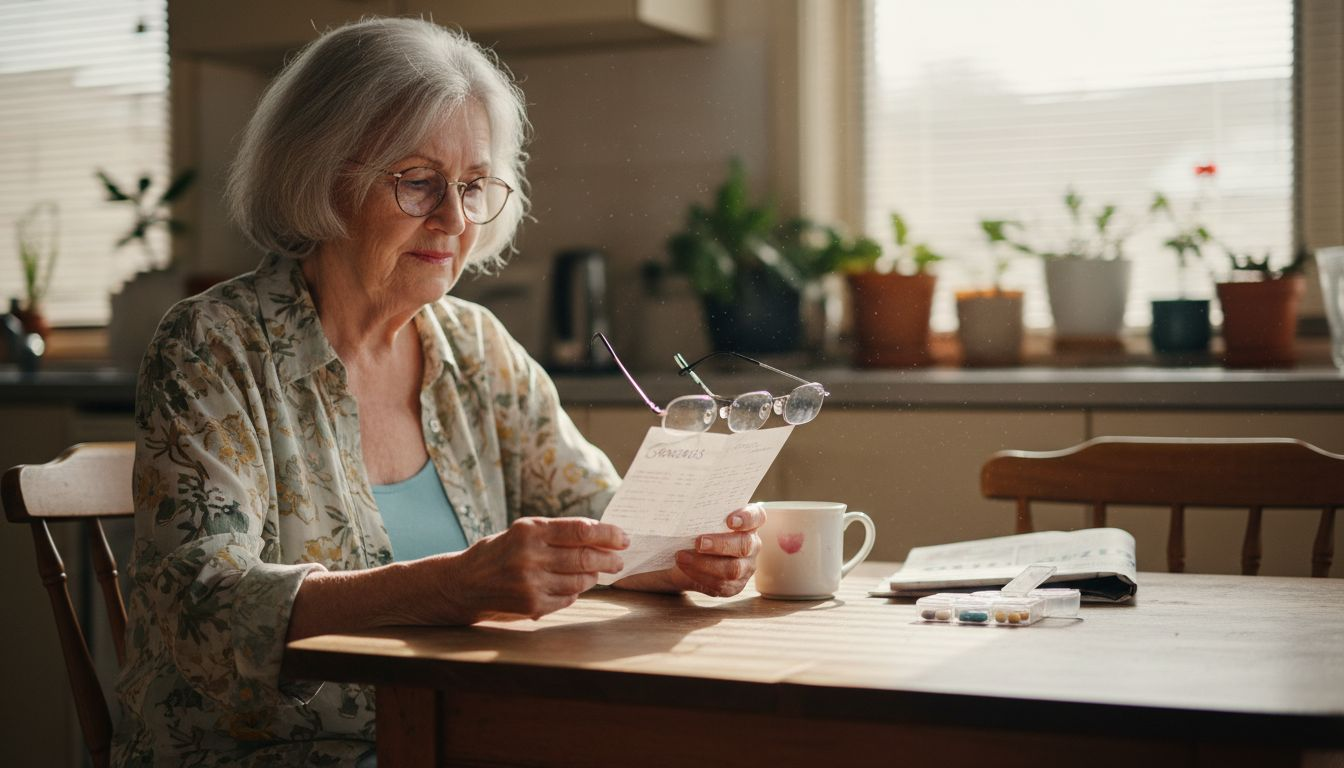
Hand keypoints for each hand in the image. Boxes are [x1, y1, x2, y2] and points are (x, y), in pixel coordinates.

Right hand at [446, 517, 627, 620]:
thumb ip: (559, 533)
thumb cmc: (503, 551)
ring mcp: (531, 583)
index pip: (581, 530)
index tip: (623, 538)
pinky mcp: (532, 605)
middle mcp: (530, 556)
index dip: (608, 534)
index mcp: (530, 530)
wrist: (466, 582)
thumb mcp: (525, 531)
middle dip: (609, 559)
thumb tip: (603, 537)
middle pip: (585, 558)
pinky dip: (575, 592)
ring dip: (592, 576)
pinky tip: (570, 586)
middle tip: (619, 560)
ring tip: (594, 571)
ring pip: (580, 581)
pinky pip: (568, 599)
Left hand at [615, 503, 764, 596]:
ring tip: (682, 557)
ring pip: (733, 569)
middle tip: (698, 542)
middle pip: (744, 545)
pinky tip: (685, 569)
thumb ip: (700, 511)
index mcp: (748, 523)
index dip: (747, 518)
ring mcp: (746, 567)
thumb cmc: (696, 529)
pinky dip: (700, 576)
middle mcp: (752, 544)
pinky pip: (721, 585)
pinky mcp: (735, 585)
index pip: (757, 517)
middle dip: (720, 544)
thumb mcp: (699, 518)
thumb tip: (681, 502)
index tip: (730, 520)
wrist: (688, 555)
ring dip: (705, 564)